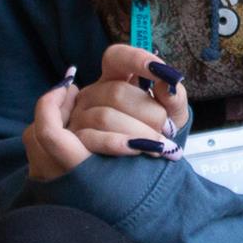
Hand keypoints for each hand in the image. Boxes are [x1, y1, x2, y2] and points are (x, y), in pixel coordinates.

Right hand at [21, 45, 189, 181]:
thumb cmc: (154, 143)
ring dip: (137, 133)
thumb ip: (174, 98)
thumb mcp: (172, 120)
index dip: (137, 59)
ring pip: (103, 116)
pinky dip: (115, 143)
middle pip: (114, 92)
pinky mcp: (68, 146)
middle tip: (166, 134)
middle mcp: (91, 96)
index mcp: (115, 82)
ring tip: (158, 148)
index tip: (163, 75)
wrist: (141, 184)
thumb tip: (169, 82)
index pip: (117, 58)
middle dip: (148, 113)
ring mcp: (76, 120)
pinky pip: (88, 138)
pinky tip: (136, 149)